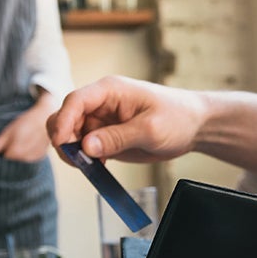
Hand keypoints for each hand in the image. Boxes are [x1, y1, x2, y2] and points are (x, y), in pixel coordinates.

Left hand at [0, 92, 52, 161]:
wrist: (46, 116)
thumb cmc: (25, 122)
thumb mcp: (7, 132)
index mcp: (15, 153)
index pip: (0, 163)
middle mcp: (25, 159)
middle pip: (10, 165)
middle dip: (6, 157)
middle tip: (8, 143)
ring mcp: (34, 159)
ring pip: (18, 163)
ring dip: (16, 156)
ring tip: (18, 143)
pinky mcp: (40, 158)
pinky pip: (28, 161)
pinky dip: (25, 156)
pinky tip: (26, 146)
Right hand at [46, 75, 206, 162]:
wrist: (194, 126)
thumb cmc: (177, 118)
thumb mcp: (150, 129)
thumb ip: (117, 137)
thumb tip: (86, 146)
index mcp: (109, 90)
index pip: (75, 101)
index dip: (62, 121)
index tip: (62, 143)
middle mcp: (101, 104)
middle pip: (65, 118)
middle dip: (65, 140)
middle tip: (79, 161)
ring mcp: (102, 121)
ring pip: (72, 136)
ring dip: (75, 153)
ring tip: (93, 165)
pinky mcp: (106, 137)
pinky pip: (85, 148)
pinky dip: (85, 159)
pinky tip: (101, 166)